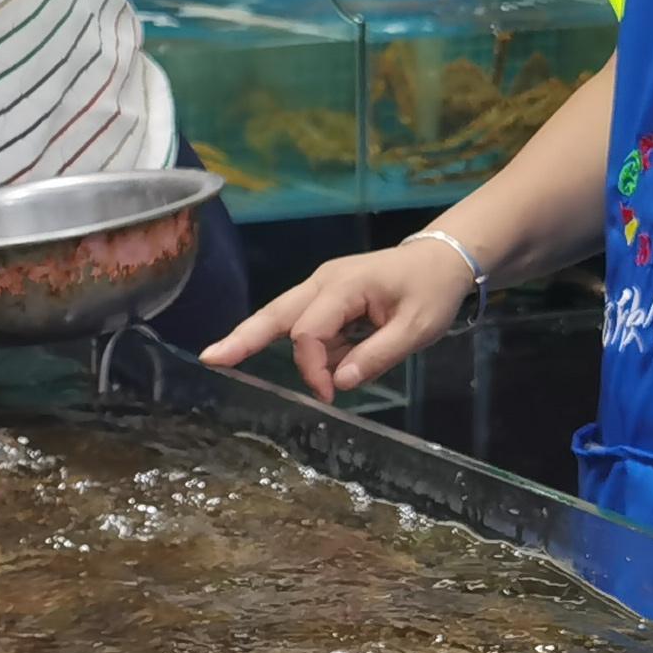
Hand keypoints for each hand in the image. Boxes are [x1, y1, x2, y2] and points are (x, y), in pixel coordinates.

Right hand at [204, 235, 474, 398]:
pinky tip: (335, 360)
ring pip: (283, 319)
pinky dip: (312, 347)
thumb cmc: (431, 291)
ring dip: (283, 348)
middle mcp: (322, 283)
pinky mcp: (324, 296)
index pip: (308, 332)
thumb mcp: (416, 329)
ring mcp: (320, 287)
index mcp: (344, 287)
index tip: (330, 394)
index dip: (311, 367)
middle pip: (274, 314)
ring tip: (272, 366)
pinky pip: (305, 325)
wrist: (442, 258)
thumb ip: (376, 356)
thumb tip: (337, 384)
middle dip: (242, 338)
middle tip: (210, 359)